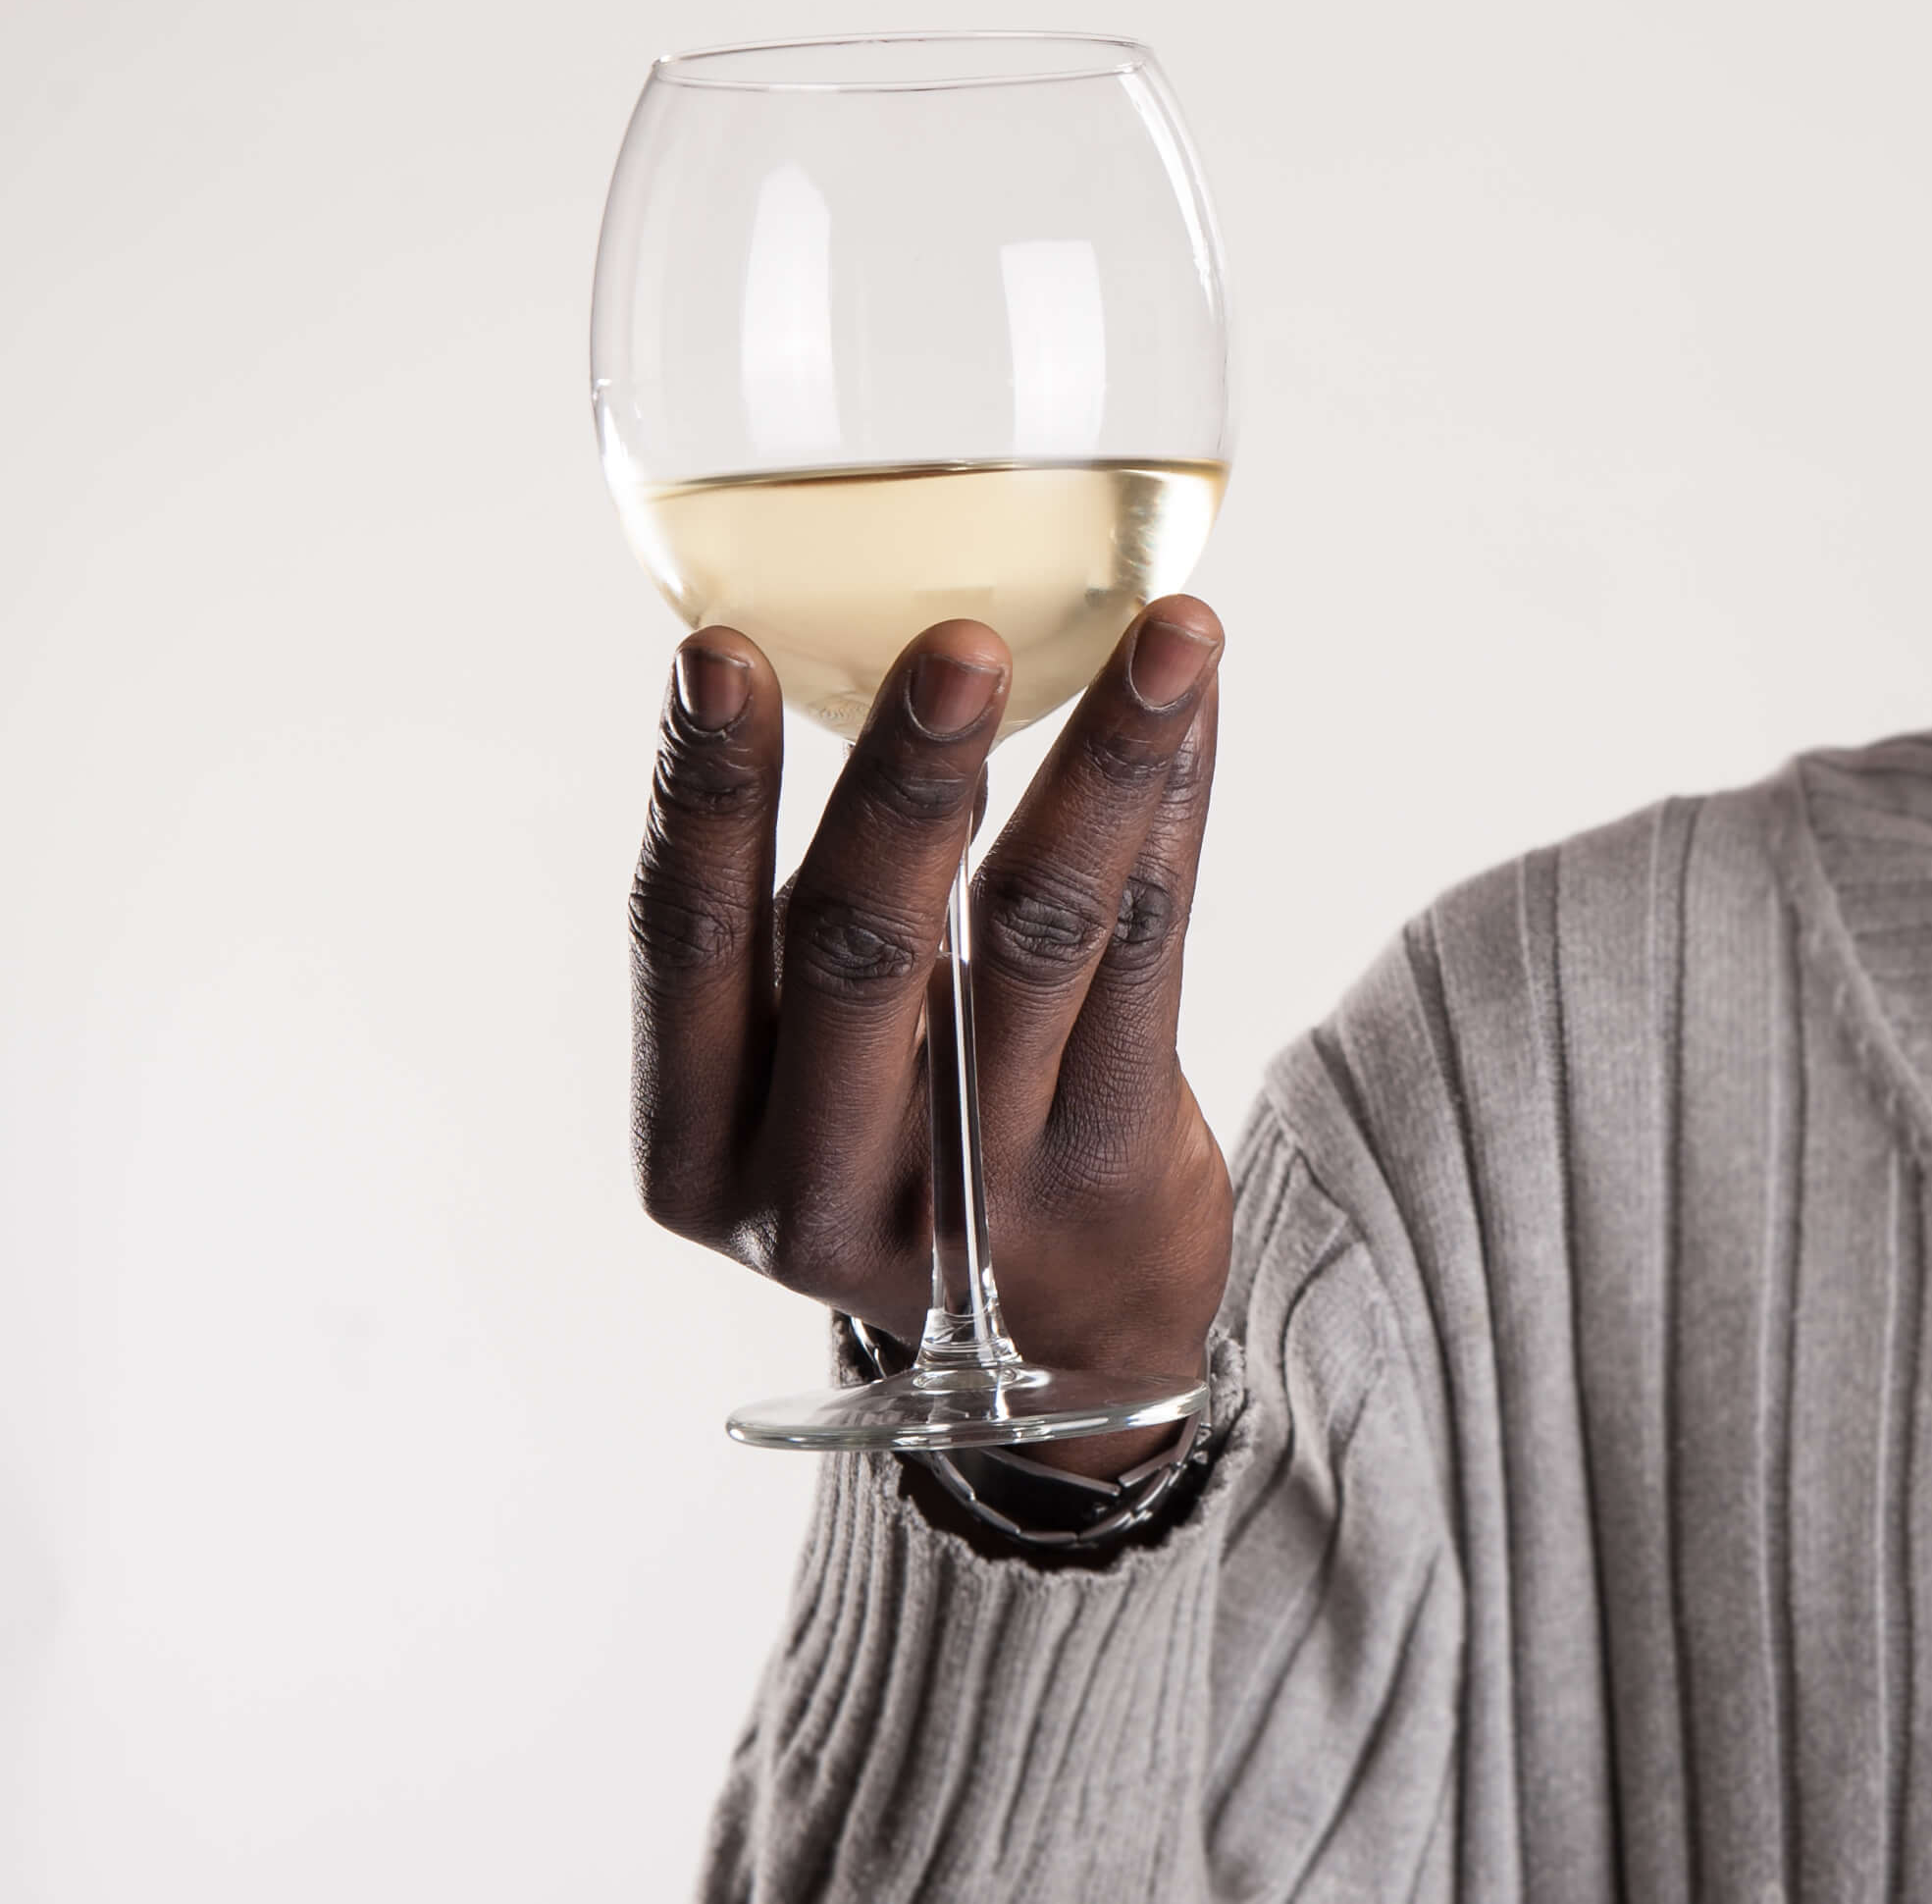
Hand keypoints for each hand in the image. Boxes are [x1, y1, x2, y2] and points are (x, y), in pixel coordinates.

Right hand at [628, 600, 1235, 1476]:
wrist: (1063, 1352)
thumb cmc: (913, 1144)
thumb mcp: (807, 1076)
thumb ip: (807, 926)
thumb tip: (849, 635)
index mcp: (698, 1145)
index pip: (683, 943)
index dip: (704, 793)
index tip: (720, 647)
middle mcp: (814, 1185)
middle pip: (861, 948)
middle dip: (913, 779)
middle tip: (959, 638)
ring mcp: (972, 1194)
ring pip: (1037, 942)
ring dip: (1101, 766)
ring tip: (1162, 638)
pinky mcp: (1110, 1172)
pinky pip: (1148, 959)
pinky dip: (1172, 815)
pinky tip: (1192, 710)